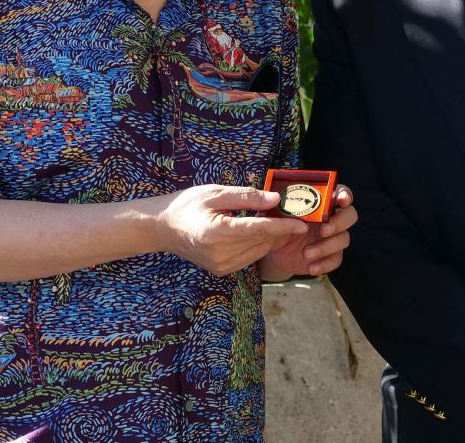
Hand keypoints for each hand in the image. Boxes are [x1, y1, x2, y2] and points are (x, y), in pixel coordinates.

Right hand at [150, 184, 307, 275]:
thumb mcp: (215, 193)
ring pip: (258, 250)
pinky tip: (259, 230)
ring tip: (275, 218)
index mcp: (216, 232)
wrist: (163, 229)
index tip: (301, 223)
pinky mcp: (222, 270)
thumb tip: (275, 199)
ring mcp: (221, 266)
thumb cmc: (188, 205)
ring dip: (270, 236)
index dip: (282, 226)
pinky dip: (258, 244)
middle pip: (261, 241)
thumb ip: (246, 197)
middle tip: (293, 212)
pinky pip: (250, 257)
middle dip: (279, 228)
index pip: (257, 230)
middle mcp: (220, 254)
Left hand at [259, 186, 356, 279]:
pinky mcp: (329, 254)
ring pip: (344, 239)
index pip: (341, 192)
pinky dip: (325, 264)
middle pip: (350, 215)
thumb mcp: (273, 211)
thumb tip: (274, 197)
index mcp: (321, 200)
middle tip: (323, 230)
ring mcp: (332, 236)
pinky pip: (336, 259)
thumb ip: (273, 203)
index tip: (341, 201)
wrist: (272, 248)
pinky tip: (310, 267)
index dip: (345, 195)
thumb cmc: (276, 222)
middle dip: (339, 222)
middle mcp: (331, 216)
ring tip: (306, 253)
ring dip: (326, 246)